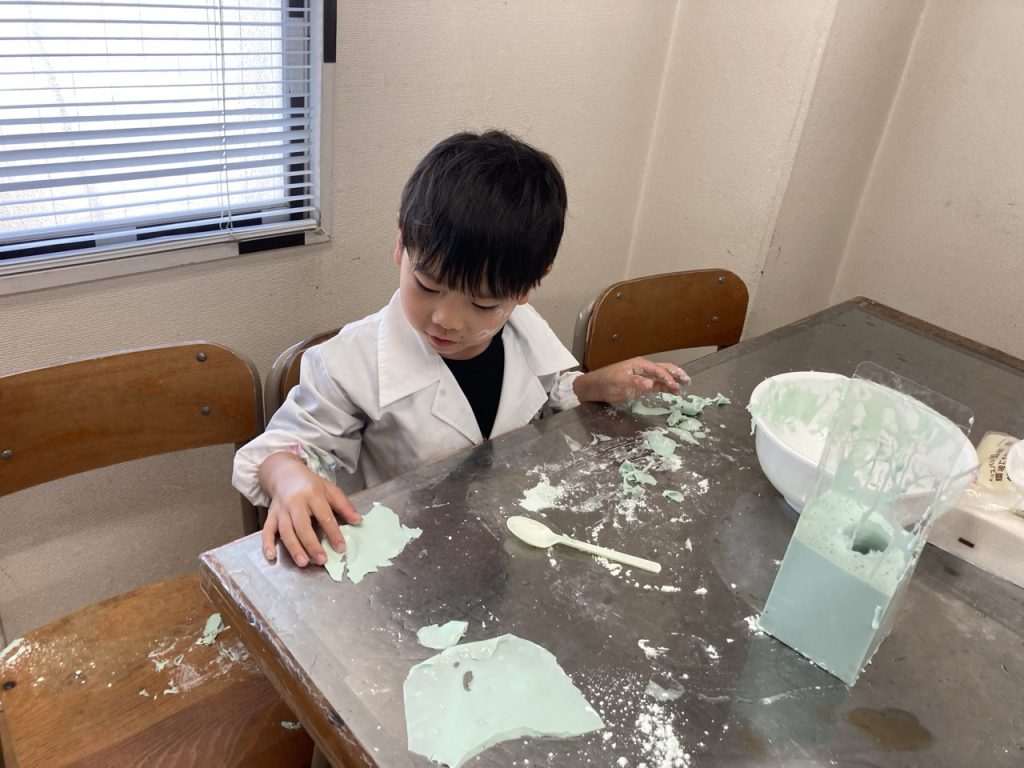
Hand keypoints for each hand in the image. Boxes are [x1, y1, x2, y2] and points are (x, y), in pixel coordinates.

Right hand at [257, 452, 361, 566]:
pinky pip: (266, 531)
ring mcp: (281, 510)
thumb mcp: (330, 490)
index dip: (333, 533)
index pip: (324, 516)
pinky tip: (271, 557)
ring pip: (285, 531)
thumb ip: (344, 506)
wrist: (285, 474)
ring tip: (303, 563)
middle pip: (302, 526)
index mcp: (313, 495)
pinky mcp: (270, 516)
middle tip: (321, 560)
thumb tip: (358, 521)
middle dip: (312, 545)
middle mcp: (295, 503)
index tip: (341, 548)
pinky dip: (267, 544)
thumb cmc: (311, 485)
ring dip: (293, 548)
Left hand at [573, 357, 690, 403]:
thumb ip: (635, 382)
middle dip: (676, 374)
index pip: (657, 370)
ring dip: (674, 381)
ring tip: (685, 386)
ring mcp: (643, 377)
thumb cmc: (604, 382)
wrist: (594, 387)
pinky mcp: (641, 385)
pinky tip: (674, 391)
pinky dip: (666, 388)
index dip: (667, 378)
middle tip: (688, 381)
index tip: (674, 386)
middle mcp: (643, 369)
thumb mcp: (618, 382)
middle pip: (664, 369)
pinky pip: (657, 385)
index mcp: (639, 364)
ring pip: (662, 377)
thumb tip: (651, 383)